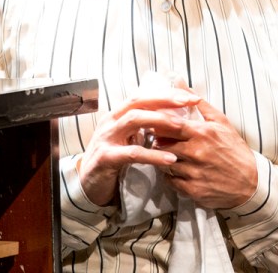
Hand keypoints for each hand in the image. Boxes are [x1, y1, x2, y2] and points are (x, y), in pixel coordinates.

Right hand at [77, 88, 200, 206]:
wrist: (88, 184)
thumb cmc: (113, 159)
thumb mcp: (127, 138)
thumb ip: (143, 126)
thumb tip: (172, 115)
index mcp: (118, 114)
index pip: (143, 96)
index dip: (166, 94)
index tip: (189, 96)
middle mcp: (111, 121)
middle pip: (139, 102)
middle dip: (165, 100)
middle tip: (188, 102)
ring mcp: (107, 138)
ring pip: (134, 120)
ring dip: (159, 121)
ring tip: (181, 126)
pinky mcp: (106, 158)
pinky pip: (132, 153)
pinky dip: (153, 155)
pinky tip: (170, 159)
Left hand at [152, 97, 257, 209]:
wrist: (251, 182)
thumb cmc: (234, 149)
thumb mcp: (221, 122)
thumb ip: (200, 104)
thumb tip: (180, 83)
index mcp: (202, 133)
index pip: (169, 125)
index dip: (158, 125)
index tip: (155, 124)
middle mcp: (196, 152)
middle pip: (163, 145)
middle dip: (158, 143)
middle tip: (159, 141)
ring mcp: (194, 172)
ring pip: (164, 163)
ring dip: (163, 159)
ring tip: (167, 156)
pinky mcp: (193, 190)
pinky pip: (170, 181)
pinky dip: (170, 176)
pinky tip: (176, 171)